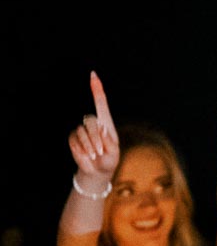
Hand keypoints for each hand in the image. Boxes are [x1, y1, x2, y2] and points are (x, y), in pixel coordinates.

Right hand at [69, 72, 119, 188]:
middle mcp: (93, 123)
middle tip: (100, 151)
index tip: (93, 74)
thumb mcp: (114, 153)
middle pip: (90, 121)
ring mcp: (81, 130)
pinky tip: (87, 156)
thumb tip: (101, 128)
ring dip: (89, 146)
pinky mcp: (73, 138)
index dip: (97, 89)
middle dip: (95, 137)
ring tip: (95, 155)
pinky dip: (82, 150)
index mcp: (106, 123)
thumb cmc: (109, 160)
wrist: (97, 171)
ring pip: (82, 132)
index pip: (101, 103)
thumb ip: (109, 142)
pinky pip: (75, 141)